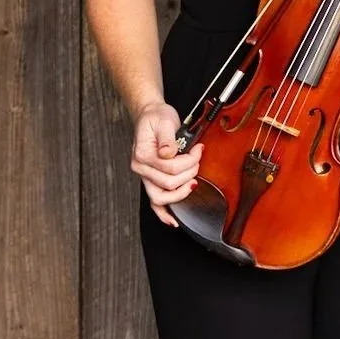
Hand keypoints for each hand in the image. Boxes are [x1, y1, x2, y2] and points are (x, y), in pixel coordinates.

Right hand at [131, 100, 201, 226]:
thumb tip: (169, 153)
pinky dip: (163, 213)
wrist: (150, 116)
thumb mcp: (164, 121)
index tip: (199, 148)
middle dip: (189, 173)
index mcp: (142, 155)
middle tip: (197, 160)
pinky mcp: (151, 180)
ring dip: (181, 192)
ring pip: (161, 198)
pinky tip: (174, 222)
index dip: (189, 160)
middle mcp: (140, 169)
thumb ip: (167, 137)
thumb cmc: (157, 118)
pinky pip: (154, 203)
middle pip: (169, 183)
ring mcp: (145, 177)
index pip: (170, 167)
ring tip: (193, 180)